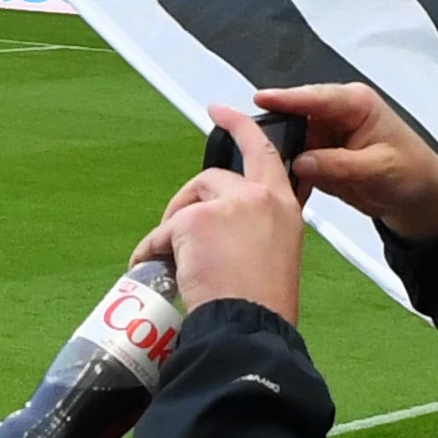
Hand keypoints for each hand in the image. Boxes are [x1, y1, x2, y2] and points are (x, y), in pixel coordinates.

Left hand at [143, 104, 313, 325]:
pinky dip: (154, 249)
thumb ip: (255, 228)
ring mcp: (226, 205)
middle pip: (213, 177)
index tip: (223, 112)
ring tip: (174, 259)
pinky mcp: (194, 220)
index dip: (241, 127)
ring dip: (174, 228)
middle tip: (177, 223)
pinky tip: (156, 267)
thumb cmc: (265, 302)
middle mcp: (258, 197)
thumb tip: (225, 229)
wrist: (251, 325)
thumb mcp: (276, 253)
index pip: (264, 152)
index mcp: (283, 206)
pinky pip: (163, 232)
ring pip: (186, 204)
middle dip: (190, 199)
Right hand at [251, 81, 437, 247]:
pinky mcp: (320, 156)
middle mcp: (337, 115)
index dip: (286, 98)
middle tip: (259, 150)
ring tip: (273, 174)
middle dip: (279, 134)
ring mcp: (326, 136)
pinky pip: (296, 163)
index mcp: (355, 104)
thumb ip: (339, 164)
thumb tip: (303, 161)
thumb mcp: (378, 169)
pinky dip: (291, 175)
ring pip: (291, 142)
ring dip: (284, 159)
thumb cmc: (413, 172)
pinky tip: (289, 188)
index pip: (315, 97)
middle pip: (295, 118)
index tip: (260, 99)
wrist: (421, 198)